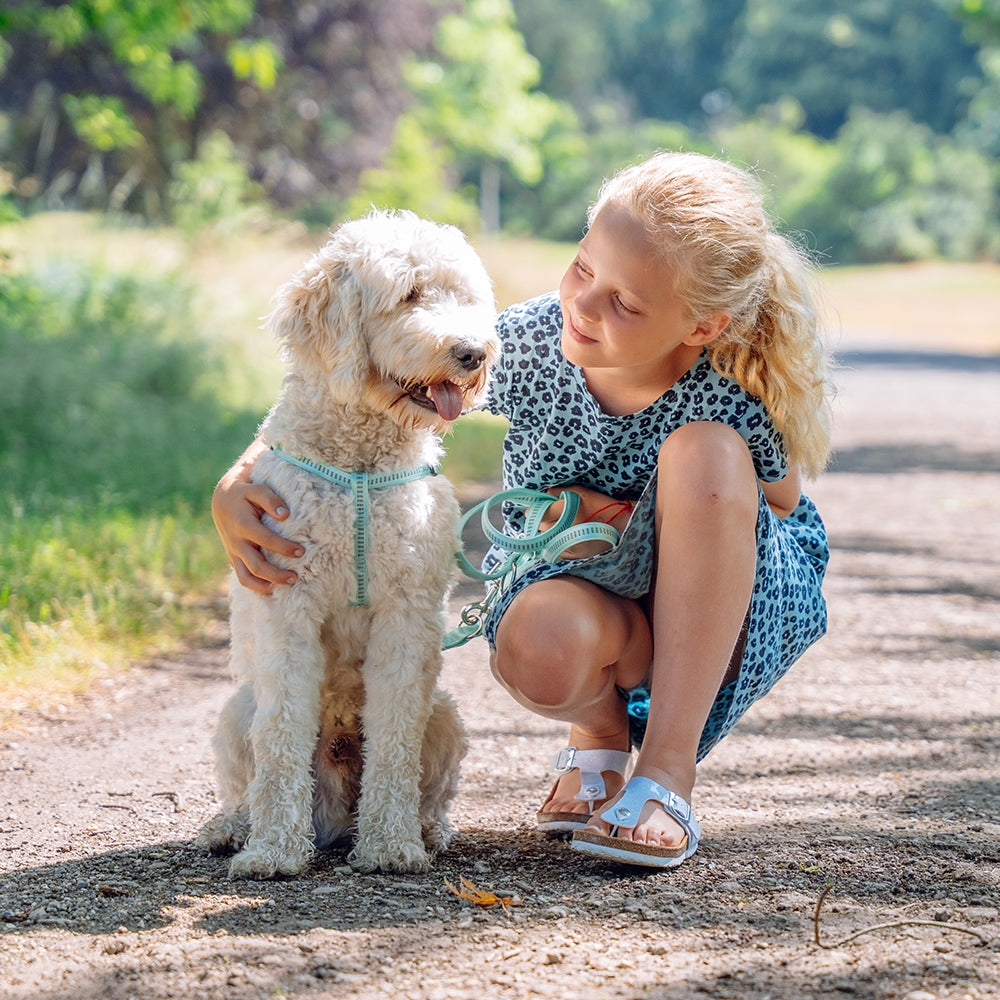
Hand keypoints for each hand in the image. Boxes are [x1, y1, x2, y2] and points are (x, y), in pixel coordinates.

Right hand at [212, 443, 302, 593]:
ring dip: (266, 585)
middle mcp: (236, 542)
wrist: (222, 500)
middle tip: (295, 577)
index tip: (301, 551)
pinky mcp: (234, 558)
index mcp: (243, 525)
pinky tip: (272, 589)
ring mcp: (234, 552)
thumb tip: (285, 515)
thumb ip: (270, 499)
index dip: (283, 548)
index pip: (265, 540)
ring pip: (247, 577)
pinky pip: (243, 577)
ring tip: (287, 586)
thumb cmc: (245, 493)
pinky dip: (256, 586)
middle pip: (256, 566)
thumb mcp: (256, 489)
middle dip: (276, 574)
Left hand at [538, 485, 631, 558]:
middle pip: (540, 526)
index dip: (536, 508)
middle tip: (552, 515)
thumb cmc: (603, 507)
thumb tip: (544, 495)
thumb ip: (559, 492)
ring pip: (546, 538)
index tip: (538, 506)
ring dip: (548, 531)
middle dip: (543, 520)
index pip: (540, 512)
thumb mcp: (582, 492)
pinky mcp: (571, 556)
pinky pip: (554, 548)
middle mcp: (564, 531)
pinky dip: (556, 541)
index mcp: (566, 511)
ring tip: (561, 525)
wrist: (622, 529)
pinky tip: (567, 535)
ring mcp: (567, 546)